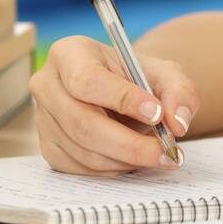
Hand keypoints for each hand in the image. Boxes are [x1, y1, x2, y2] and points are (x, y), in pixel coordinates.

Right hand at [29, 36, 197, 174]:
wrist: (123, 94)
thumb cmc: (139, 79)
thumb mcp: (166, 75)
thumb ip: (179, 92)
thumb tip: (176, 122)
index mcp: (70, 53)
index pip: (87, 80)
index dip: (122, 99)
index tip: (157, 114)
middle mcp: (47, 85)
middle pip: (82, 122)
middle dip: (130, 144)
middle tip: (167, 151)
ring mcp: (43, 119)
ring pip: (84, 150)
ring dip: (126, 160)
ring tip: (158, 156)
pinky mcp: (49, 147)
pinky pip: (81, 168)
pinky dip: (114, 169)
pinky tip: (135, 159)